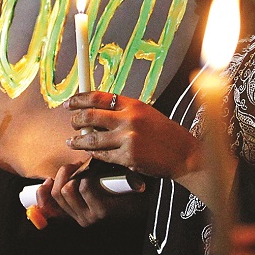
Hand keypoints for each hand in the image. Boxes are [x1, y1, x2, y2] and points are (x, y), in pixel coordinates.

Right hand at [36, 161, 144, 226]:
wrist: (145, 197)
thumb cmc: (117, 188)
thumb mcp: (92, 186)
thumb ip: (73, 183)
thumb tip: (51, 176)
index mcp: (74, 213)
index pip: (47, 208)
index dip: (42, 194)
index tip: (47, 180)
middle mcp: (79, 217)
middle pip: (57, 193)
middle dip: (63, 173)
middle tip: (74, 165)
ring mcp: (90, 216)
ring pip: (68, 189)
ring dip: (75, 172)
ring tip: (86, 167)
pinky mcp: (101, 211)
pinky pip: (85, 187)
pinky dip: (88, 174)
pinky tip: (95, 172)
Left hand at [64, 91, 200, 179]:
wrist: (183, 153)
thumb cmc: (165, 133)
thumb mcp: (146, 113)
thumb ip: (124, 111)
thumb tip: (98, 111)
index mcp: (133, 104)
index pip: (99, 97)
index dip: (80, 99)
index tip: (70, 102)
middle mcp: (129, 119)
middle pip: (91, 116)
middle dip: (76, 120)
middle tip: (71, 123)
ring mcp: (127, 139)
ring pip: (92, 139)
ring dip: (78, 141)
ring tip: (72, 142)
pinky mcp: (127, 157)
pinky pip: (102, 156)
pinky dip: (94, 154)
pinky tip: (91, 153)